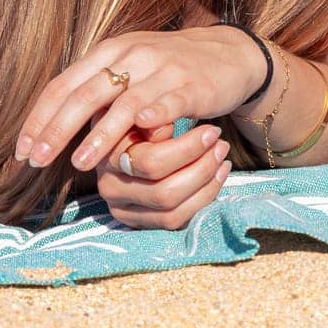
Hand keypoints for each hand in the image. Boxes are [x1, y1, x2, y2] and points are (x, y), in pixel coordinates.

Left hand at [15, 25, 268, 172]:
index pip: (63, 84)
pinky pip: (168, 102)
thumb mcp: (129, 68)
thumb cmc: (170, 68)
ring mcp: (164, 69)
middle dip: (57, 130)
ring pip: (124, 103)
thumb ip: (96, 91)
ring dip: (99, 135)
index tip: (23, 150)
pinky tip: (140, 135)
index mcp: (110, 51)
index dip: (39, 118)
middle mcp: (133, 56)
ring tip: (80, 163)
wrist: (228, 53)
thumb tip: (53, 126)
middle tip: (38, 160)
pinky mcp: (192, 85)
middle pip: (86, 94)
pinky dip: (152, 118)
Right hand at [94, 122, 232, 229]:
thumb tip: (152, 120)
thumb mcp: (149, 105)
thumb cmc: (149, 114)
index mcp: (106, 156)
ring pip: (171, 209)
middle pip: (163, 192)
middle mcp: (109, 188)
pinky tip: (218, 174)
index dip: (187, 149)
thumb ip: (152, 111)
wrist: (143, 128)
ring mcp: (124, 210)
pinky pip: (176, 220)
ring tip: (222, 156)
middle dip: (201, 167)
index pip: (149, 162)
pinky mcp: (141, 222)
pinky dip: (203, 197)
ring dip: (205, 182)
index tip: (212, 131)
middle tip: (221, 144)